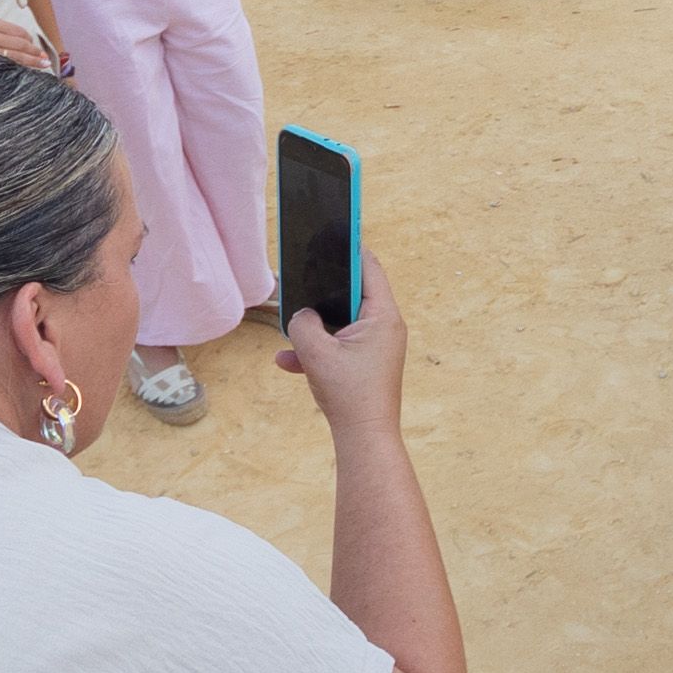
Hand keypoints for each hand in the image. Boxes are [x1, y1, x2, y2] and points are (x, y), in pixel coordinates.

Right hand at [276, 249, 407, 438]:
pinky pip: (338, 347)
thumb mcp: (316, 353)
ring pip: (340, 323)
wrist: (364, 439)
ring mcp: (376, 347)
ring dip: (314, 328)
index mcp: (382, 316)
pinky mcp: (366, 364)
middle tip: (301, 279)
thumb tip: (300, 314)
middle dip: (322, 293)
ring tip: (290, 331)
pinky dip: (317, 351)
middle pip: (351, 294)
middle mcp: (385, 327)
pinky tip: (288, 362)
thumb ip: (302, 324)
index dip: (348, 249)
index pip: (368, 268)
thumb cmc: (349, 395)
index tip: (332, 233)